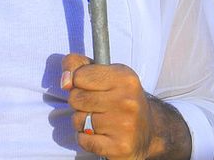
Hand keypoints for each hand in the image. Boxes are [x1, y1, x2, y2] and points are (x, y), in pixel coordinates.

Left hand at [60, 53, 190, 159]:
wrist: (148, 132)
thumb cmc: (120, 99)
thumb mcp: (104, 74)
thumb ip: (78, 66)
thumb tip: (65, 81)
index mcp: (124, 77)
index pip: (80, 75)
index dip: (78, 82)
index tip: (89, 87)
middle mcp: (126, 100)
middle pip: (76, 98)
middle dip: (79, 103)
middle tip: (95, 106)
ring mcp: (124, 124)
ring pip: (78, 120)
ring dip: (82, 122)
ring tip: (98, 121)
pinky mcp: (119, 146)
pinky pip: (83, 140)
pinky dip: (85, 139)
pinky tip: (99, 135)